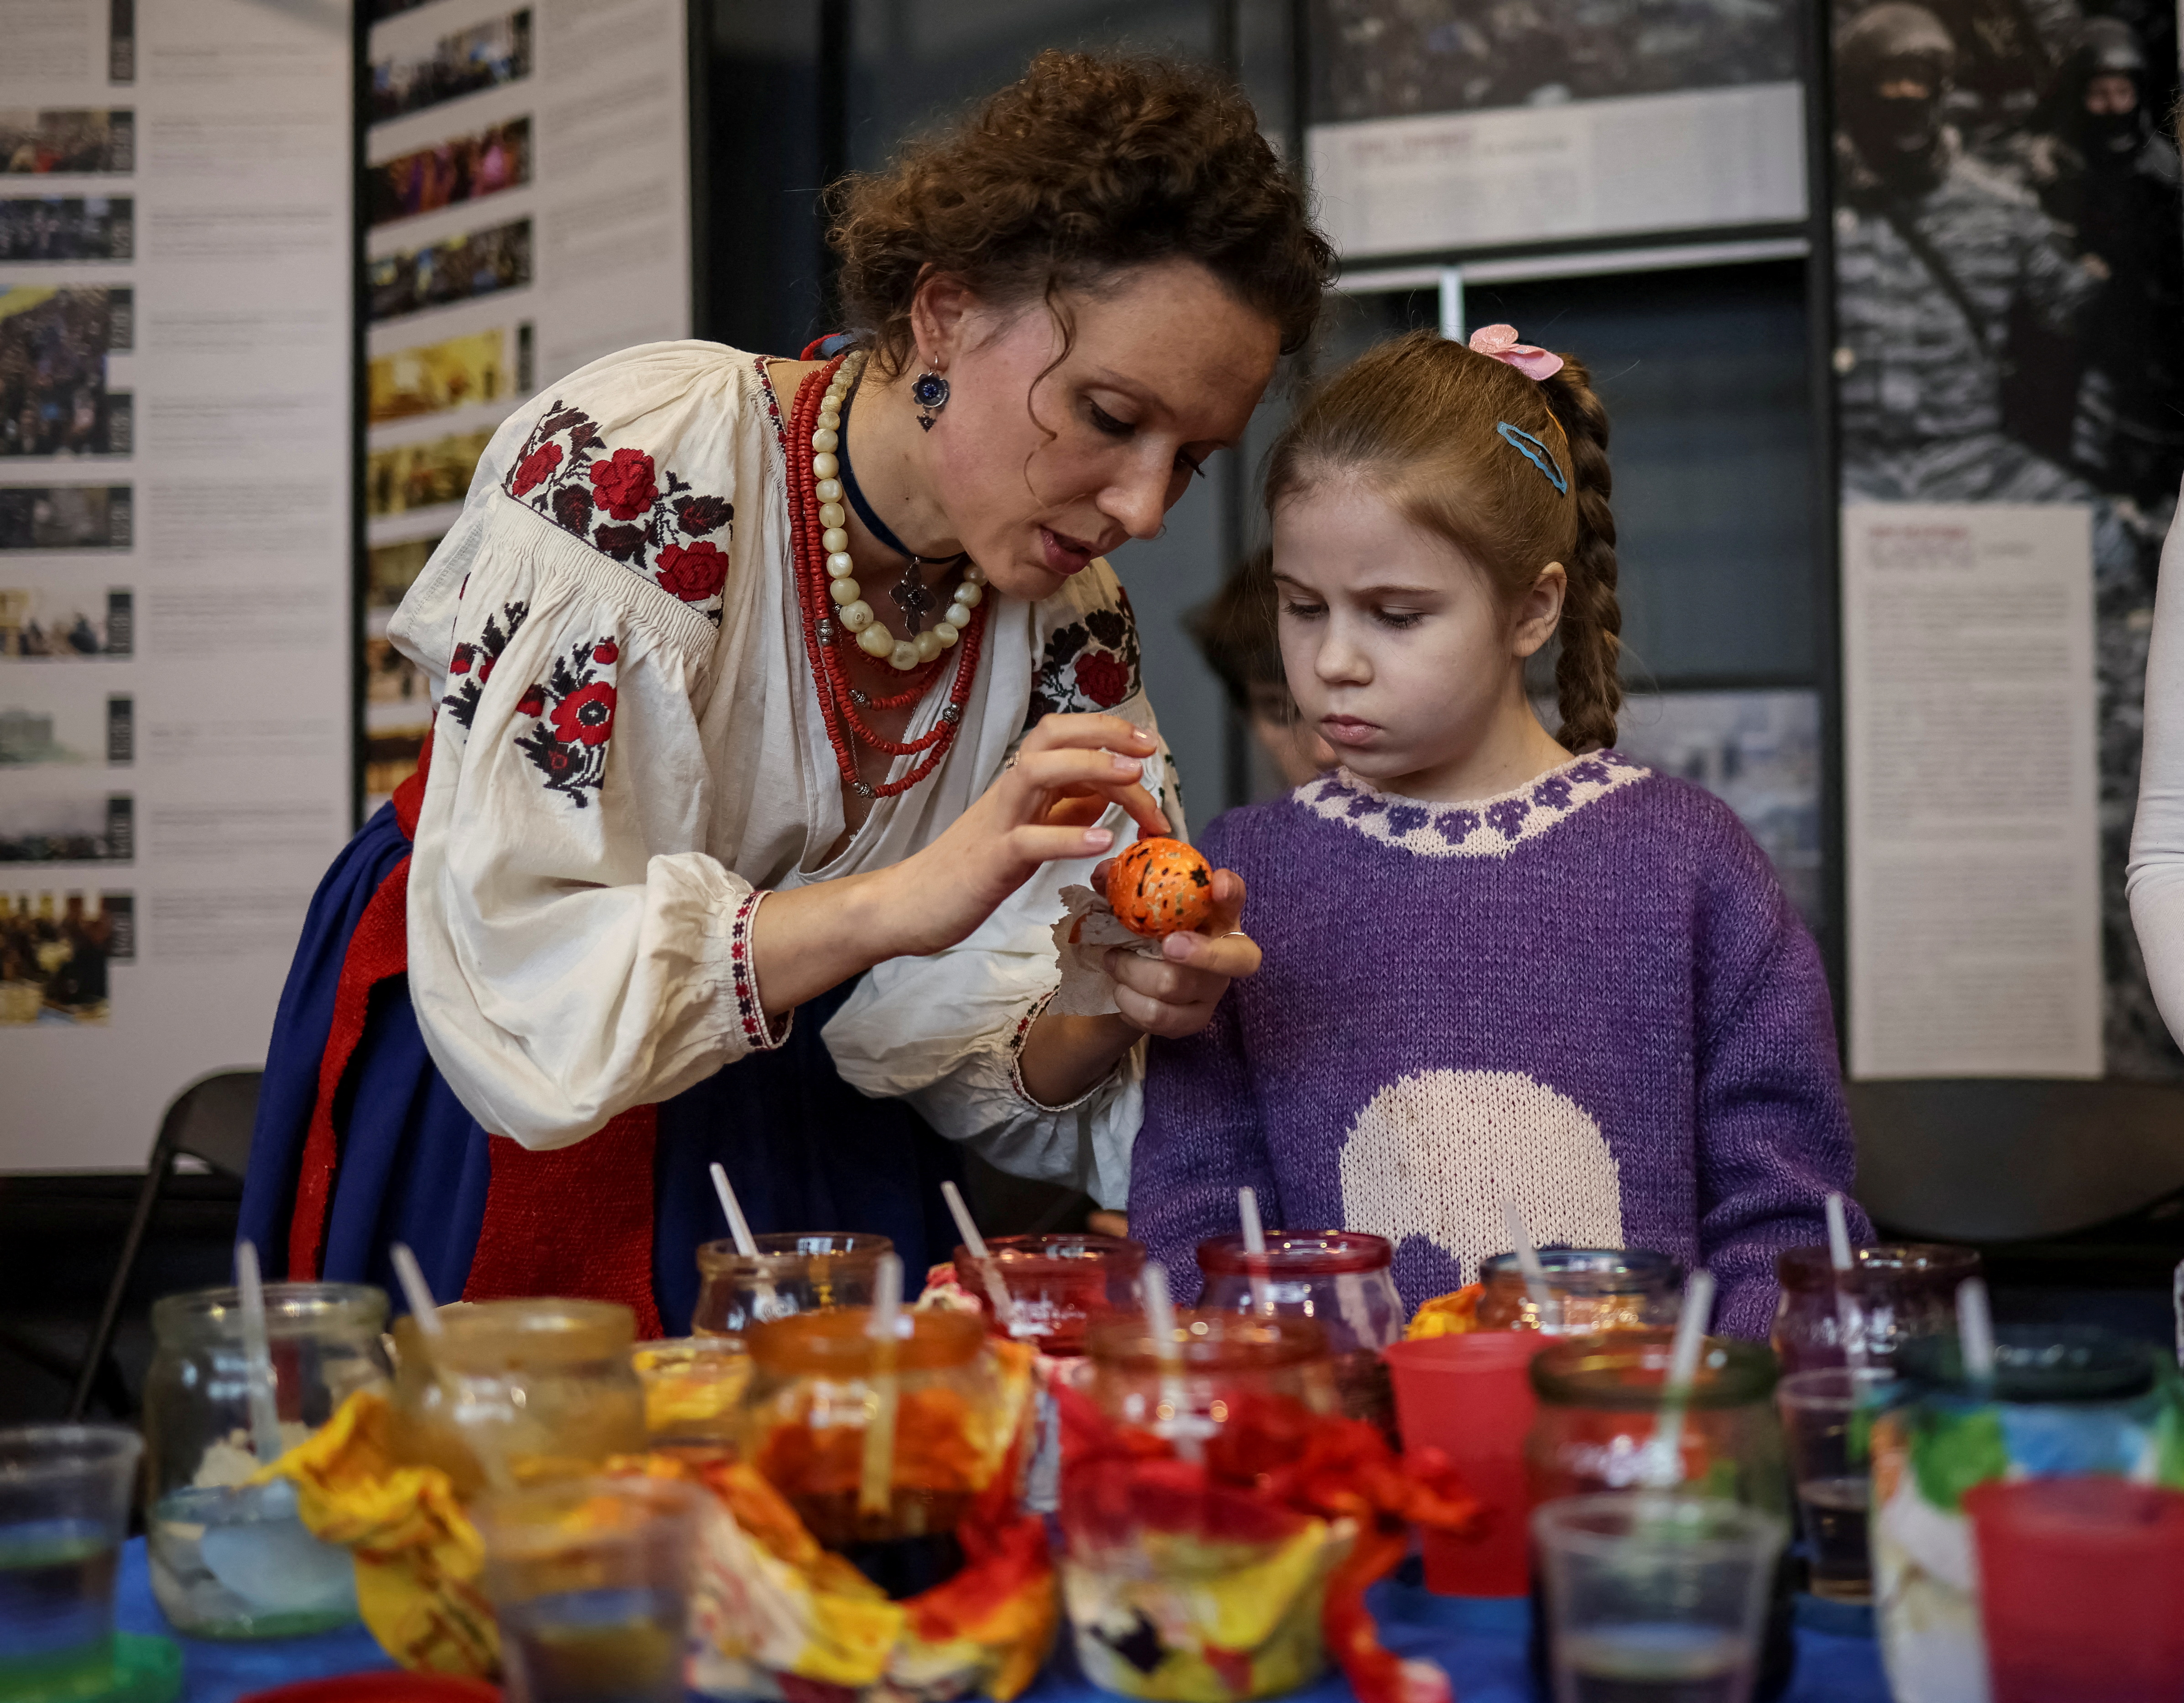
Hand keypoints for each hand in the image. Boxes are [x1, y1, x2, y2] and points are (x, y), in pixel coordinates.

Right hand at [885, 713, 1169, 956]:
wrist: (907, 907)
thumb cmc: (969, 872)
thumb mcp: (1026, 834)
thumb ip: (1063, 811)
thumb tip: (1107, 793)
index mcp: (1019, 787)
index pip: (1064, 738)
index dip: (1107, 734)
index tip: (1148, 749)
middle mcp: (1008, 794)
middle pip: (1052, 736)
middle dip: (1104, 734)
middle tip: (1149, 750)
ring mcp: (996, 824)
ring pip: (1037, 772)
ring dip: (1090, 768)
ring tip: (1133, 777)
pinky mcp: (988, 863)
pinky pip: (1028, 841)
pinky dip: (1068, 837)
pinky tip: (1103, 841)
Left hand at [1100, 864, 1259, 1037]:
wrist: (1138, 979)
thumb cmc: (1146, 931)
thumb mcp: (1136, 905)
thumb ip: (1121, 885)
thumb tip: (1101, 874)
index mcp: (1216, 914)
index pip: (1237, 896)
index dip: (1232, 891)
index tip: (1218, 886)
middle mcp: (1227, 953)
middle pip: (1236, 959)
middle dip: (1203, 953)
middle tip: (1168, 945)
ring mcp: (1214, 991)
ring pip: (1175, 986)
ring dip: (1132, 972)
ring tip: (1113, 962)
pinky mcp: (1196, 1020)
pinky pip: (1160, 1016)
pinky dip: (1130, 1002)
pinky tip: (1121, 991)